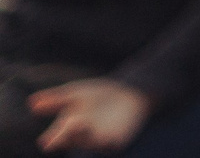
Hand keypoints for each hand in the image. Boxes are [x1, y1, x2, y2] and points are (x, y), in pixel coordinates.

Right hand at [27, 79, 148, 151]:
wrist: (129, 93)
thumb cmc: (98, 97)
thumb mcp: (76, 93)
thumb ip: (56, 99)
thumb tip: (31, 103)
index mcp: (68, 127)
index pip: (57, 136)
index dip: (53, 138)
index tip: (46, 141)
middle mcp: (82, 137)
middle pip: (72, 139)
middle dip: (67, 136)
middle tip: (62, 134)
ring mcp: (100, 139)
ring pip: (90, 143)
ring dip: (85, 136)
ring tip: (80, 124)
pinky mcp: (118, 140)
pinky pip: (112, 145)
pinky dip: (109, 142)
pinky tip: (106, 138)